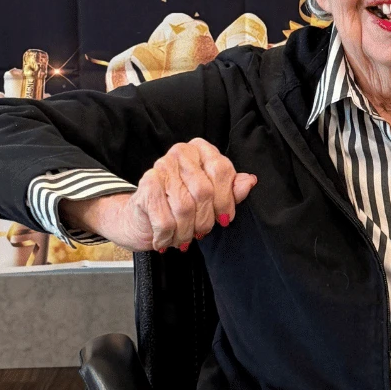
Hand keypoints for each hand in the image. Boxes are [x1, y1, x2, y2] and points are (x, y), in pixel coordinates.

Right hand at [59, 139, 256, 252]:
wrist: (140, 217)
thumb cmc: (180, 205)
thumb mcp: (211, 197)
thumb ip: (231, 189)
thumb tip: (250, 181)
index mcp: (200, 150)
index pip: (222, 171)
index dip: (226, 201)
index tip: (225, 219)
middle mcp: (180, 153)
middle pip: (205, 192)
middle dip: (205, 221)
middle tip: (201, 232)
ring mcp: (161, 167)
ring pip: (185, 208)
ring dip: (186, 231)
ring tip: (183, 237)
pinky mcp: (146, 186)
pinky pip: (165, 220)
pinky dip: (168, 236)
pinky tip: (165, 239)